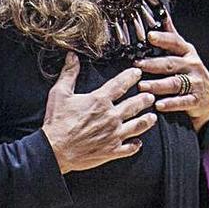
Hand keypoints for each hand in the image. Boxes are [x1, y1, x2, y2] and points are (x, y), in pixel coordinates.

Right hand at [42, 52, 156, 173]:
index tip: (137, 72)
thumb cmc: (57, 122)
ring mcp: (114, 135)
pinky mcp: (112, 150)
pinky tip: (138, 142)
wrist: (55, 150)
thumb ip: (69, 73)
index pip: (120, 84)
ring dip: (146, 120)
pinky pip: (129, 148)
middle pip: (134, 105)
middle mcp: (111, 116)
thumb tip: (72, 57)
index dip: (130, 76)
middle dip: (144, 99)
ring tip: (152, 116)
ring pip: (137, 125)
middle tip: (150, 95)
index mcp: (99, 101)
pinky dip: (135, 145)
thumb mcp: (59, 93)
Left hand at [135, 14, 208, 131]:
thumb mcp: (183, 53)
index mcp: (187, 52)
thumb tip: (161, 13)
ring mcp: (196, 83)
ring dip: (157, 85)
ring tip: (142, 86)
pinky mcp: (197, 100)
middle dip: (153, 64)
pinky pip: (182, 102)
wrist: (206, 99)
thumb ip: (171, 36)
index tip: (149, 36)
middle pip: (171, 64)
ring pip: (175, 83)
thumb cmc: (189, 72)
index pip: (175, 42)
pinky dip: (170, 103)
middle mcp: (193, 65)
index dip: (163, 39)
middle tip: (137, 65)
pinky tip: (158, 105)